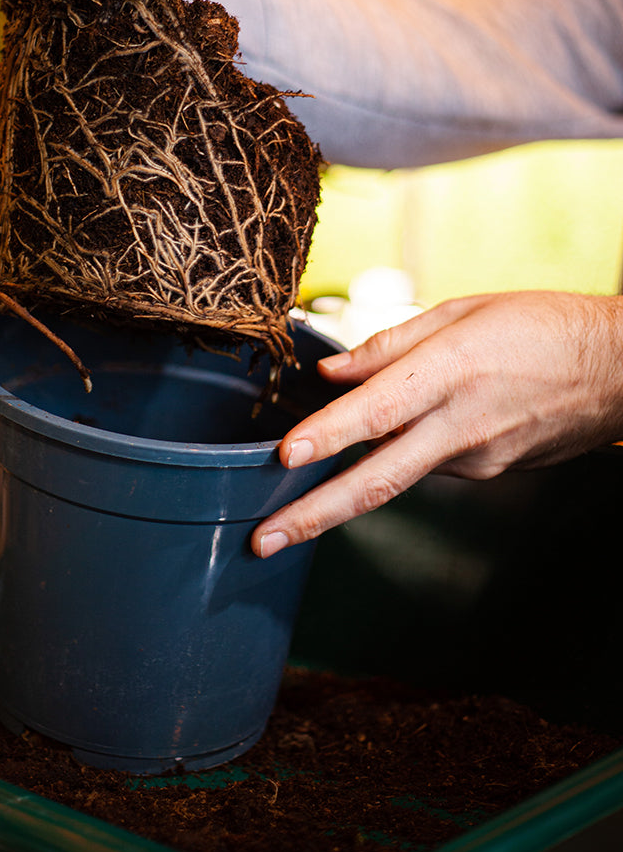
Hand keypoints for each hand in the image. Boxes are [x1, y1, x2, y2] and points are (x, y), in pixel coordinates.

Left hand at [253, 290, 622, 556]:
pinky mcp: (488, 472)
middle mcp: (461, 427)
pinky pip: (428, 460)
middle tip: (263, 539)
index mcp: (451, 373)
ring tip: (302, 483)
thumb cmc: (540, 326)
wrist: (619, 371)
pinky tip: (406, 430)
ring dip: (348, 483)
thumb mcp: (462, 312)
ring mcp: (477, 459)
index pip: (378, 411)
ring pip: (398, 471)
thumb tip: (333, 373)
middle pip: (378, 479)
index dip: (329, 436)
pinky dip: (402, 452)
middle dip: (315, 515)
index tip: (285, 457)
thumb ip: (391, 344)